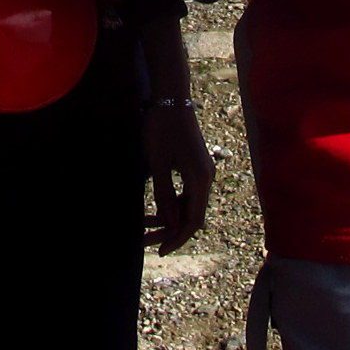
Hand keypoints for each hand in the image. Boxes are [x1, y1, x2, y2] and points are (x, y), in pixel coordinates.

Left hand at [143, 101, 215, 253]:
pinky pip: (185, 194)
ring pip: (187, 206)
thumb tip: (168, 223)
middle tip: (144, 241)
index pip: (193, 221)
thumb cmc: (162, 128)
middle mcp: (206, 178)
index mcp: (200, 179)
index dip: (177, 238)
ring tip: (143, 227)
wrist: (171, 98)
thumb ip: (163, 194)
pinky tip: (153, 210)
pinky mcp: (194, 166)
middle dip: (168, 231)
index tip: (160, 251)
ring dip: (167, 218)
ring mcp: (201, 172)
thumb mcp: (158, 163)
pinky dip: (170, 204)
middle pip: (191, 215)